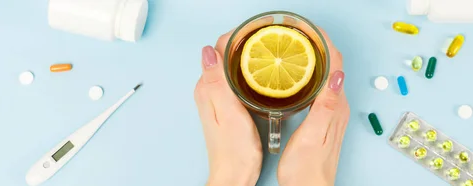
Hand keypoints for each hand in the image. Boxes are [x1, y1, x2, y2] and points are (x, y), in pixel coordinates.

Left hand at [194, 32, 261, 185]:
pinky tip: (260, 75)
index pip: (217, 49)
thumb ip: (217, 81)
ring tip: (265, 54)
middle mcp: (208, 91)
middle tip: (265, 43)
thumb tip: (209, 51)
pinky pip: (234, 80)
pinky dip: (246, 73)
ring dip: (244, 58)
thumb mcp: (228, 112)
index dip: (235, 38)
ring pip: (230, 67)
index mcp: (207, 89)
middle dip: (242, 45)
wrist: (235, 175)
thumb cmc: (235, 150)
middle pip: (223, 56)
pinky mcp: (226, 106)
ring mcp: (217, 98)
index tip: (255, 36)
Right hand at [277, 28, 349, 185]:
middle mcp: (336, 107)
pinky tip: (301, 75)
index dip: (325, 43)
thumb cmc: (306, 168)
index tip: (311, 30)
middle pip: (333, 67)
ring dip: (317, 59)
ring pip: (327, 76)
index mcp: (334, 107)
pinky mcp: (323, 119)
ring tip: (300, 46)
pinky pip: (321, 88)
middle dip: (320, 46)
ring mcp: (330, 113)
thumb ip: (325, 105)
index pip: (336, 65)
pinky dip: (313, 75)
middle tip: (302, 33)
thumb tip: (337, 75)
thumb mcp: (313, 134)